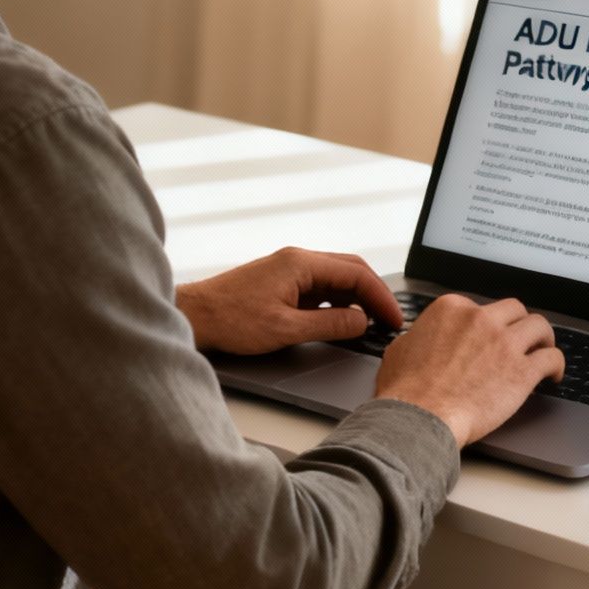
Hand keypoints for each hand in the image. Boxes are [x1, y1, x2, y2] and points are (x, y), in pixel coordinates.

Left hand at [176, 247, 404, 356]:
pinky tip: (341, 320)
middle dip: (374, 295)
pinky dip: (336, 302)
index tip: (393, 319)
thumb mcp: (286, 329)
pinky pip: (319, 288)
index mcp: (301, 264)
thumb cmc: (231, 320)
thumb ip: (329, 324)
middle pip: (350, 270)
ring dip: (356, 299)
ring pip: (335, 279)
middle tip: (389, 321)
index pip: (356, 274)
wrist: (195, 316)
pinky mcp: (282, 282)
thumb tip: (361, 322)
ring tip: (371, 323)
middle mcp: (297, 260)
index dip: (380, 298)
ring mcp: (289, 270)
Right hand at [373, 295, 563, 446]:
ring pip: (540, 326)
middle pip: (514, 310)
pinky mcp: (522, 370)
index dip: (487, 323)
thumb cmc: (405, 391)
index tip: (490, 336)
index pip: (480, 306)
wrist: (419, 417)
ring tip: (544, 349)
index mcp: (452, 309)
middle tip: (521, 338)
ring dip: (544, 338)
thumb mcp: (400, 350)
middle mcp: (481, 319)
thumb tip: (420, 340)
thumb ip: (419, 337)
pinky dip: (556, 365)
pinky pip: (552, 358)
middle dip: (519, 324)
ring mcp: (504, 343)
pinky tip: (554, 375)